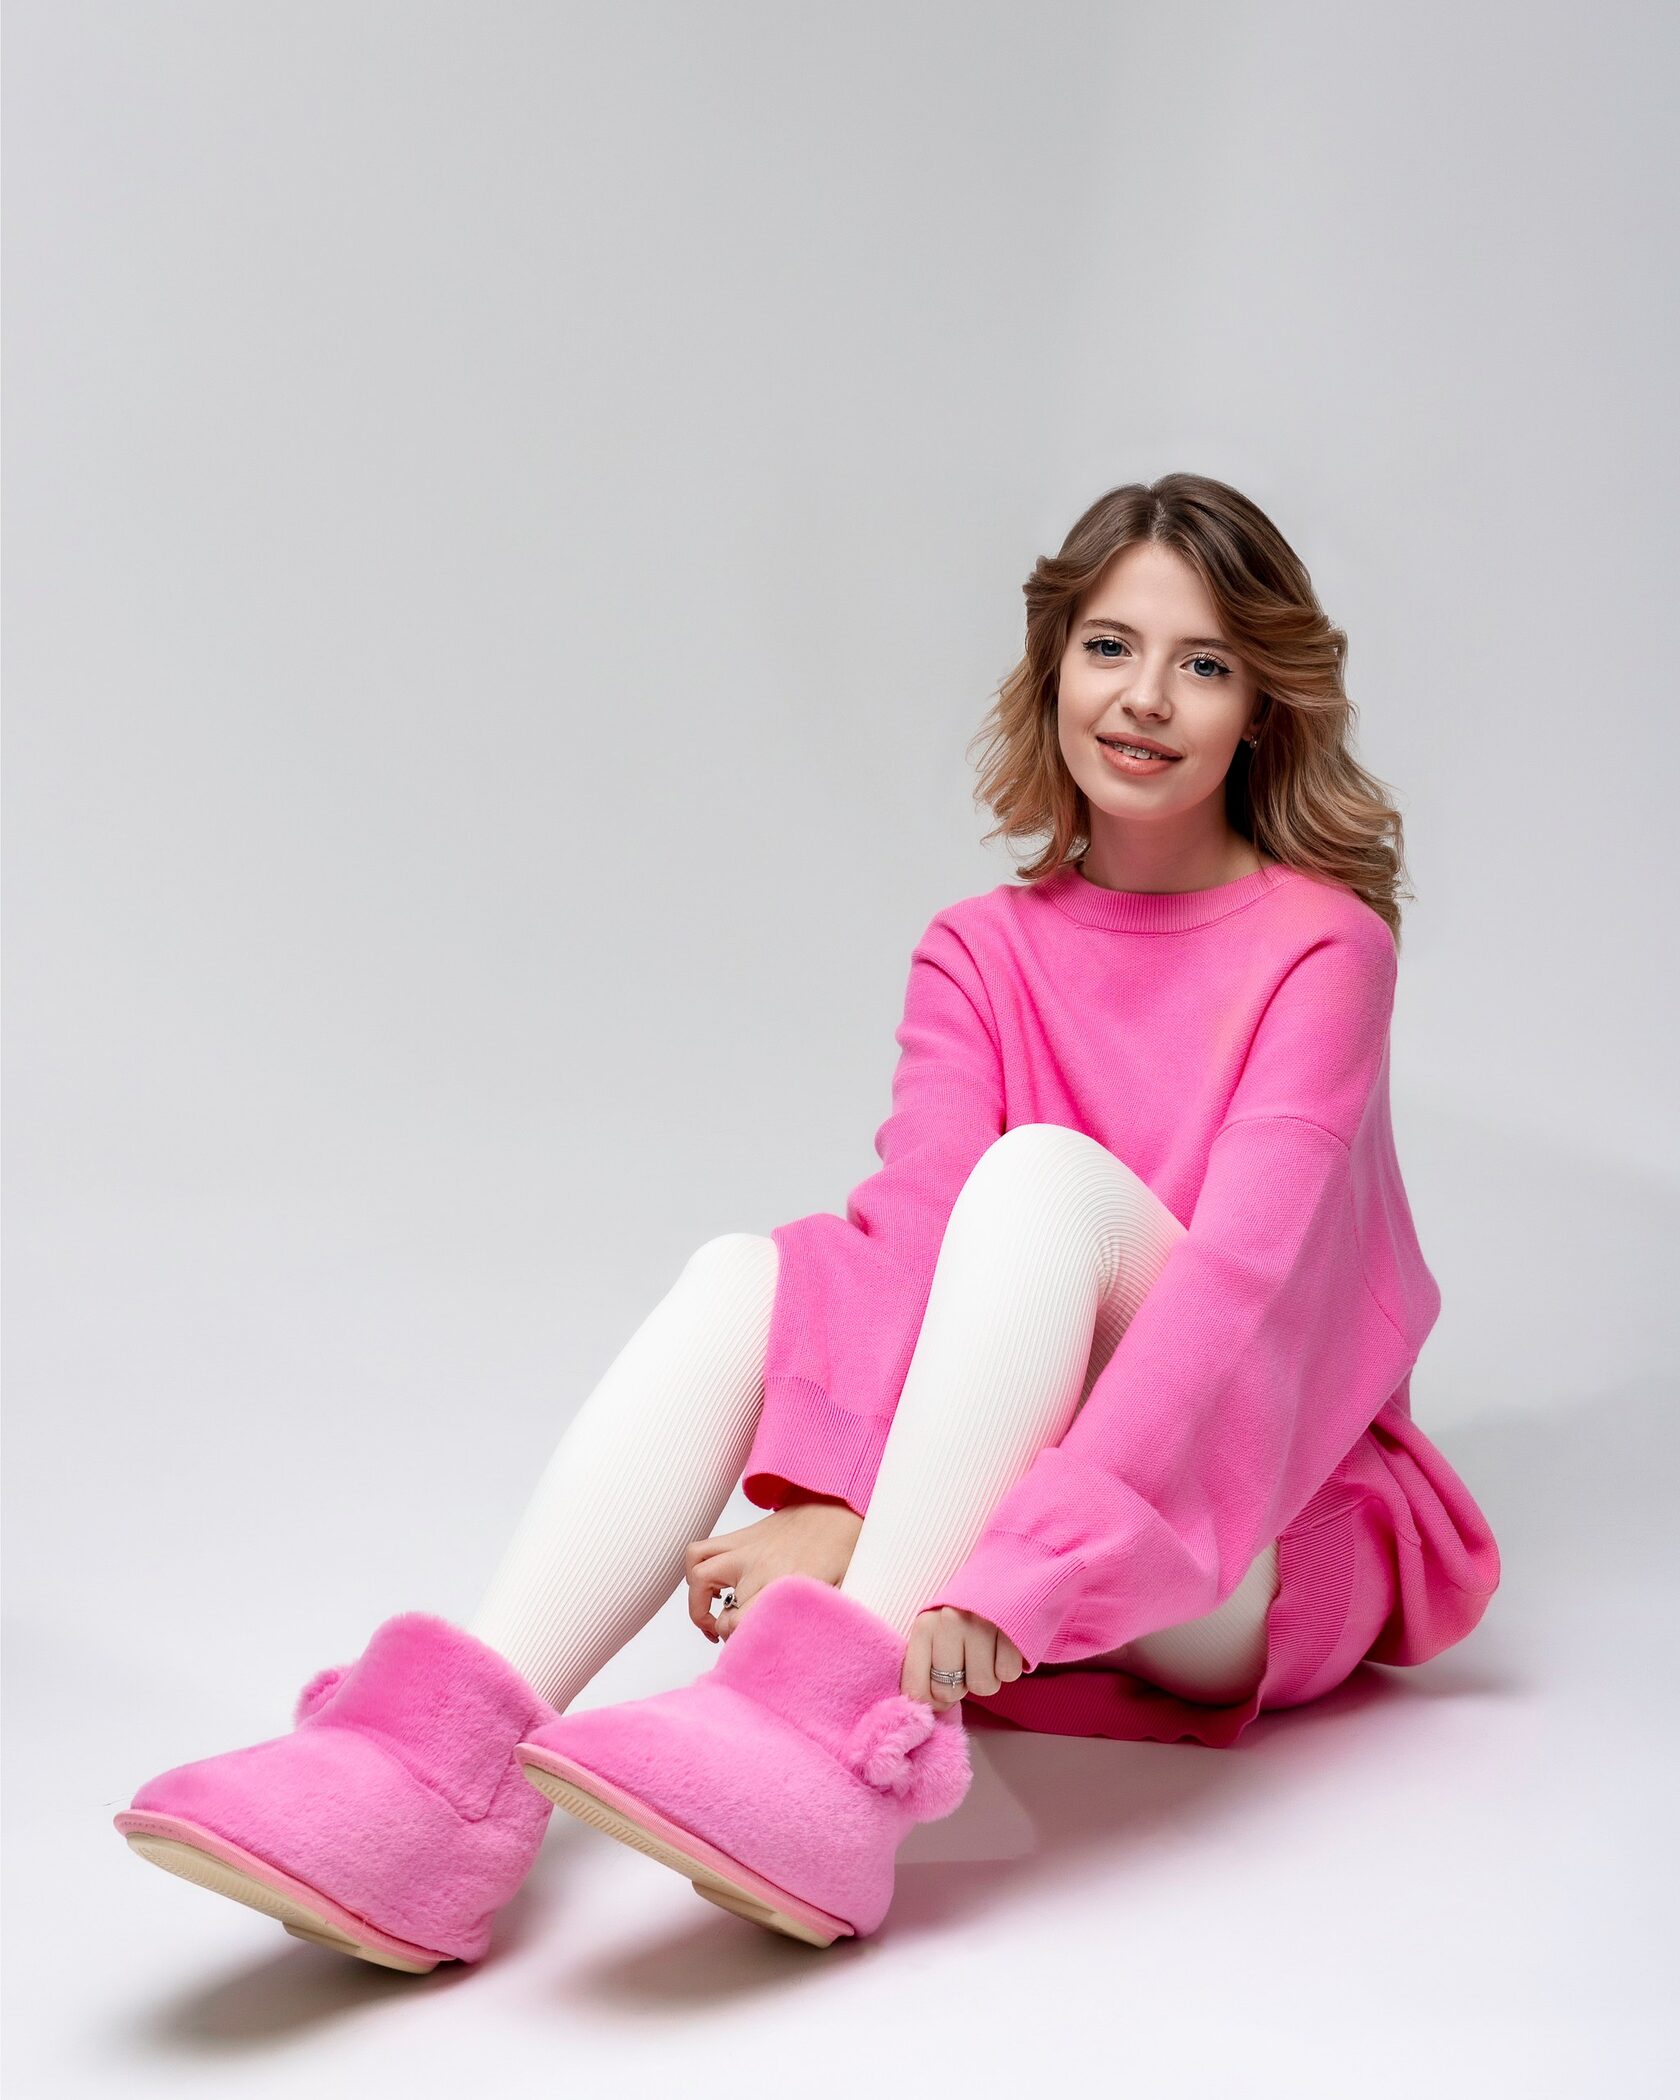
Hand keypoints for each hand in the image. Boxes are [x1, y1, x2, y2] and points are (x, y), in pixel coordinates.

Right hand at [684, 1494, 863, 1642]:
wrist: (838, 1508)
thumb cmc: (840, 1552)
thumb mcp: (838, 1592)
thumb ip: (817, 1620)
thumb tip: (802, 1651)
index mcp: (785, 1584)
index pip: (740, 1624)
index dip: (738, 1642)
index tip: (748, 1646)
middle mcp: (759, 1567)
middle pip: (723, 1611)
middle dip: (725, 1632)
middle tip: (736, 1637)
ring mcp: (745, 1549)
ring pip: (698, 1576)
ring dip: (698, 1602)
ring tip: (712, 1615)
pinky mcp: (738, 1536)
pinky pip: (699, 1551)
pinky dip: (693, 1570)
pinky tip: (713, 1586)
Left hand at [902, 1605, 1025, 1710]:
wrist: (1006, 1569)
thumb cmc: (965, 1609)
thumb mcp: (937, 1629)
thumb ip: (927, 1665)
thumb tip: (933, 1707)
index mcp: (925, 1625)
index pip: (916, 1689)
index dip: (930, 1700)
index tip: (941, 1691)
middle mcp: (949, 1622)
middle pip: (949, 1692)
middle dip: (962, 1686)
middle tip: (969, 1661)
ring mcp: (982, 1624)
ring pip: (983, 1687)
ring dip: (988, 1676)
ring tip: (988, 1650)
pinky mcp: (1012, 1627)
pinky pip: (1008, 1674)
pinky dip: (1009, 1666)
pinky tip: (1005, 1645)